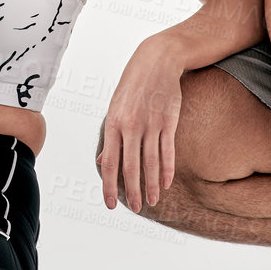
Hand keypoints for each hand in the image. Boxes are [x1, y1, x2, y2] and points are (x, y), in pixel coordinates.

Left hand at [96, 44, 184, 212]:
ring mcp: (151, 123)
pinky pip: (167, 150)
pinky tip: (166, 183)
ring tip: (153, 201)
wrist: (156, 60)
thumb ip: (110, 136)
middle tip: (137, 208)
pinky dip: (167, 169)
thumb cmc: (132, 86)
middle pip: (131, 166)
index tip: (111, 205)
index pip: (110, 162)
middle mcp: (130, 125)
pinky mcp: (168, 121)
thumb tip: (102, 162)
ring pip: (151, 162)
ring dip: (152, 185)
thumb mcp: (115, 108)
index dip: (110, 186)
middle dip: (133, 191)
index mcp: (113, 123)